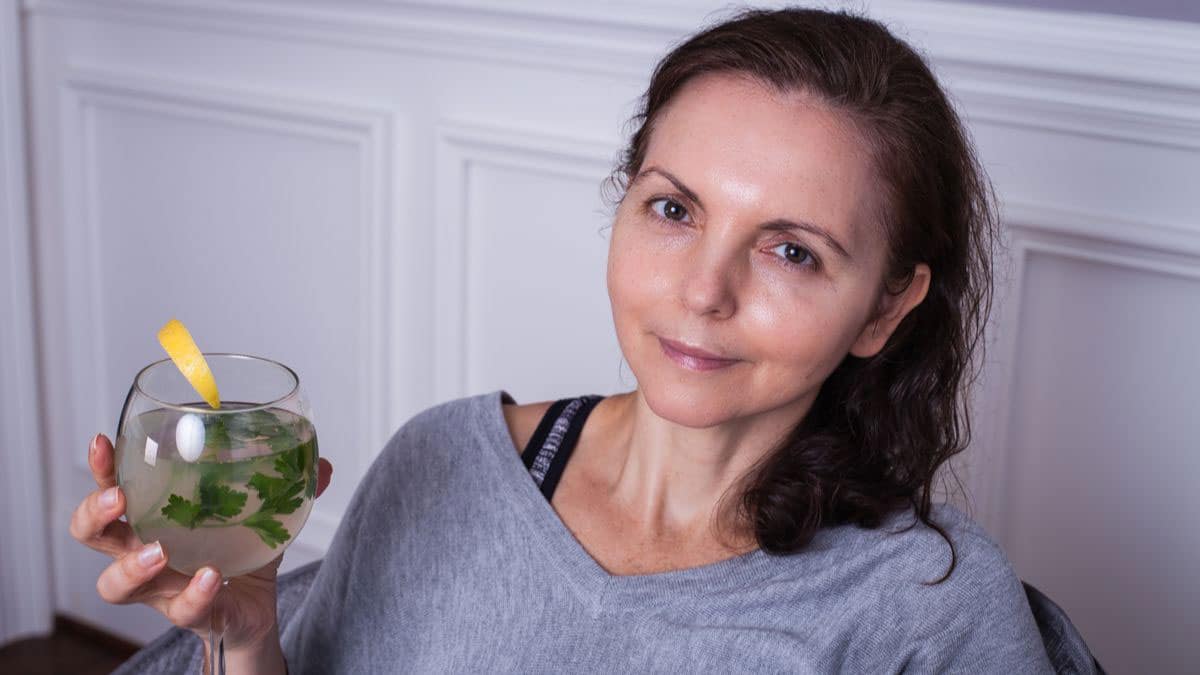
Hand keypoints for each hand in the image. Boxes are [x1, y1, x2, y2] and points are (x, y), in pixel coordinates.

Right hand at [69, 434, 332, 652]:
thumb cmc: (240, 554)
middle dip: (95, 514)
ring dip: (132, 565)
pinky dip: (195, 593)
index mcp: (153, 517)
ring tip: (159, 549)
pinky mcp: (191, 615)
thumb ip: (288, 485)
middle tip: (119, 498)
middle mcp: (143, 553)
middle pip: (93, 536)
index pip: (112, 488)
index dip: (102, 469)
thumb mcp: (261, 513)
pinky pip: (183, 609)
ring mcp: (162, 590)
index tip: (102, 443)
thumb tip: (321, 463)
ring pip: (116, 585)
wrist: (254, 613)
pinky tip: (210, 575)